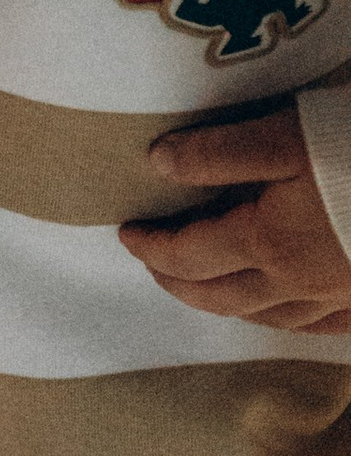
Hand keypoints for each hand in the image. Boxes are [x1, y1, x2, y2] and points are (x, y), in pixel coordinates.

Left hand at [120, 103, 350, 334]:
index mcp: (270, 243)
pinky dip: (293, 320)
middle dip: (179, 284)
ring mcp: (346, 295)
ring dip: (229, 305)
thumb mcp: (289, 131)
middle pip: (223, 297)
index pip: (189, 255)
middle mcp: (304, 282)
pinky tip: (294, 310)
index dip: (152, 246)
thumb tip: (156, 165)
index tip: (126, 232)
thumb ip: (219, 152)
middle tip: (153, 265)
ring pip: (274, 317)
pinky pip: (325, 324)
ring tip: (206, 287)